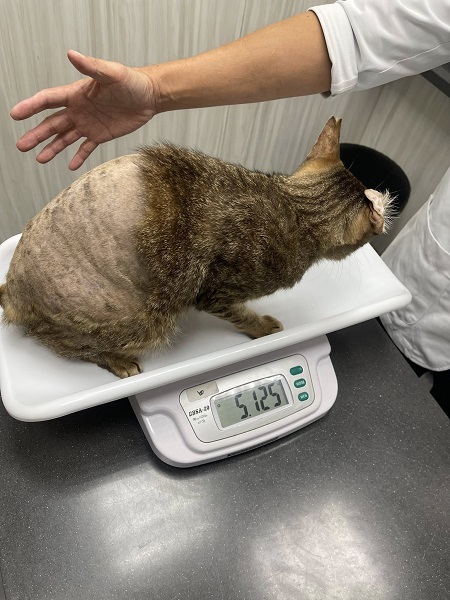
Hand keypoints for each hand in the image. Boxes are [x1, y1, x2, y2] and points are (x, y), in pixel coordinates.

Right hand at [10, 50, 158, 169]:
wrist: (150, 96)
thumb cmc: (132, 82)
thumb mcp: (112, 73)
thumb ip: (92, 66)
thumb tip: (72, 54)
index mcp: (76, 94)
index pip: (48, 100)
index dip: (31, 106)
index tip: (16, 114)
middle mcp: (78, 110)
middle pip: (52, 123)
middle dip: (36, 134)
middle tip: (21, 145)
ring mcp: (88, 123)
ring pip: (65, 138)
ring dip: (51, 148)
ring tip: (39, 159)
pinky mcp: (100, 135)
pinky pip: (86, 148)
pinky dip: (78, 156)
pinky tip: (70, 165)